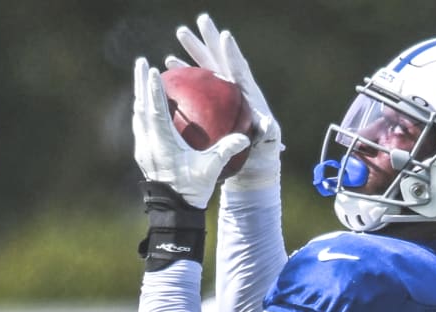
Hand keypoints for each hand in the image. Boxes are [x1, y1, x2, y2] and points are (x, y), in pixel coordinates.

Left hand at [132, 57, 249, 208]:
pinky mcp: (144, 155)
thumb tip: (245, 136)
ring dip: (140, 95)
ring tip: (142, 78)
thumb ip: (227, 150)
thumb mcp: (211, 169)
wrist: (173, 212)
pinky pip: (141, 126)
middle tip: (142, 62)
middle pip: (141, 106)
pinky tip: (149, 106)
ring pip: (138, 115)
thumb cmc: (192, 189)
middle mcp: (148, 143)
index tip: (154, 70)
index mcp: (162, 143)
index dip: (154, 89)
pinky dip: (144, 111)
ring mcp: (143, 149)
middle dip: (140, 83)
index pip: (156, 110)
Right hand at [169, 14, 282, 191]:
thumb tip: (265, 122)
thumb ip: (267, 132)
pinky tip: (169, 66)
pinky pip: (195, 85)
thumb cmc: (262, 157)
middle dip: (211, 39)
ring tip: (181, 32)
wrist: (252, 167)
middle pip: (222, 60)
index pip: (240, 70)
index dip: (233, 54)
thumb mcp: (267, 145)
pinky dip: (184, 73)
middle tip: (202, 19)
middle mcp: (236, 90)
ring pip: (206, 67)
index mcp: (250, 96)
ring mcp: (222, 95)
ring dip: (194, 49)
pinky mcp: (210, 104)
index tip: (225, 36)